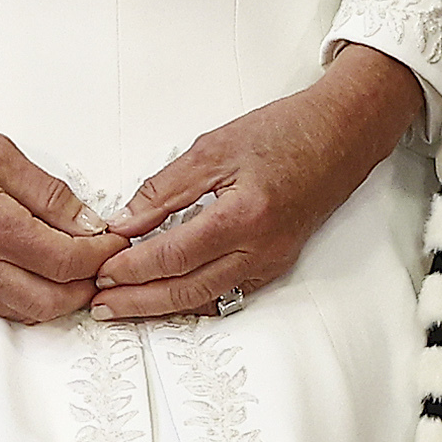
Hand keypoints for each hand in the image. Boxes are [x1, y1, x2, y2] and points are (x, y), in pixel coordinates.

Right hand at [0, 51, 122, 325]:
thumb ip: (44, 189)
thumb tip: (86, 221)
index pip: (66, 260)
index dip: (102, 254)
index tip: (117, 240)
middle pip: (53, 300)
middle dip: (89, 284)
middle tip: (106, 258)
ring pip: (27, 310)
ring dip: (61, 296)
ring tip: (78, 266)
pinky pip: (0, 303)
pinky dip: (30, 295)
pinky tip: (41, 271)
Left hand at [91, 46, 427, 323]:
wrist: (341, 137)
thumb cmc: (284, 133)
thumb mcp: (214, 147)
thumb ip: (166, 187)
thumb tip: (126, 219)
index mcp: (242, 217)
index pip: (173, 255)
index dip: (133, 267)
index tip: (100, 270)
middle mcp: (259, 249)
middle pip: (187, 290)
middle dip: (139, 301)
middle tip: (100, 305)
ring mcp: (270, 261)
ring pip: (207, 298)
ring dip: (162, 306)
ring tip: (124, 308)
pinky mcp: (275, 263)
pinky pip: (228, 292)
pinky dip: (194, 300)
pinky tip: (168, 299)